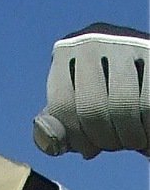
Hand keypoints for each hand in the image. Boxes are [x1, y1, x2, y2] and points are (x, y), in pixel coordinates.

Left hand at [33, 23, 148, 158]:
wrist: (145, 72)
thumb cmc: (103, 97)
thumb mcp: (74, 109)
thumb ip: (57, 128)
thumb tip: (49, 140)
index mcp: (65, 52)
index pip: (62, 106)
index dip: (76, 138)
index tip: (88, 149)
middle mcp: (93, 41)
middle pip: (91, 108)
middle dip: (103, 139)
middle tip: (112, 145)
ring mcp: (126, 43)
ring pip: (122, 105)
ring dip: (127, 136)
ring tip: (131, 141)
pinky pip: (148, 102)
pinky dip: (146, 126)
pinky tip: (146, 130)